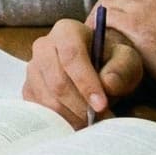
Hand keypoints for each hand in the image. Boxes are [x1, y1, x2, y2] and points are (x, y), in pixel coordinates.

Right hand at [23, 16, 144, 127]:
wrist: (97, 68)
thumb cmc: (111, 62)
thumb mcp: (126, 60)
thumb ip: (121, 69)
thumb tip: (107, 84)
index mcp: (66, 31)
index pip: (71, 55)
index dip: (86, 82)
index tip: (101, 105)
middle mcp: (43, 47)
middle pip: (57, 81)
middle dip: (81, 105)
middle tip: (101, 119)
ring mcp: (33, 69)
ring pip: (48, 99)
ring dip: (72, 116)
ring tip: (93, 122)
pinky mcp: (29, 90)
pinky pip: (41, 111)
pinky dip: (61, 122)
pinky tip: (78, 122)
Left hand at [94, 0, 155, 82]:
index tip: (118, 1)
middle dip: (107, 1)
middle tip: (99, 15)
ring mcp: (145, 8)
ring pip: (111, 0)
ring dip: (99, 12)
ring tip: (94, 25)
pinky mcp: (135, 24)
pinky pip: (108, 17)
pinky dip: (98, 23)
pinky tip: (95, 33)